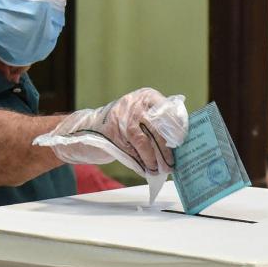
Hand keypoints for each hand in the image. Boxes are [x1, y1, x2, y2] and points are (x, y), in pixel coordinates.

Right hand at [36, 89, 188, 177]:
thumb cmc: (121, 124)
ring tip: (161, 169)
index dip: (176, 130)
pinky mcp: (112, 135)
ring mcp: (121, 119)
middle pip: (157, 128)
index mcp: (146, 96)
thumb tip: (181, 138)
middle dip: (166, 149)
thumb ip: (158, 120)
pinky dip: (141, 162)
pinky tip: (147, 169)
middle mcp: (134, 104)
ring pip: (144, 142)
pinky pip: (131, 151)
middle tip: (173, 162)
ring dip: (154, 159)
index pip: (168, 112)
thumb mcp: (140, 114)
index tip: (181, 145)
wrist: (85, 129)